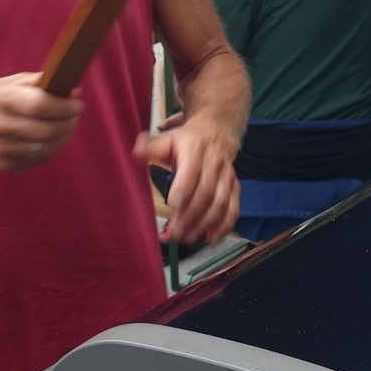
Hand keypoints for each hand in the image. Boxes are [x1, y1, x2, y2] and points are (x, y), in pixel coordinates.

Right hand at [0, 72, 82, 170]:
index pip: (41, 105)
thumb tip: (74, 92)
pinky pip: (38, 159)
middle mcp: (0, 125)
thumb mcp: (8, 84)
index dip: (66, 107)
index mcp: (2, 99)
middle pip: (48, 130)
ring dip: (63, 137)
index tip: (78, 105)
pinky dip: (50, 149)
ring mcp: (2, 148)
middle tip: (74, 116)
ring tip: (65, 127)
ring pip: (47, 148)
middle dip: (69, 123)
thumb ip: (41, 84)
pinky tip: (49, 139)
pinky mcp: (5, 164)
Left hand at [134, 117, 239, 246]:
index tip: (172, 205)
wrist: (217, 132)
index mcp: (195, 149)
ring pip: (221, 203)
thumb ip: (152, 148)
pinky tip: (211, 238)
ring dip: (205, 224)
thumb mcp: (168, 139)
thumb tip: (136, 153)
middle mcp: (214, 162)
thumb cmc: (188, 141)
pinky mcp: (234, 187)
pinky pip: (233, 208)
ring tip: (188, 238)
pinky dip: (224, 225)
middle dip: (190, 215)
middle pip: (206, 192)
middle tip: (175, 232)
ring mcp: (227, 176)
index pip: (192, 170)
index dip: (184, 188)